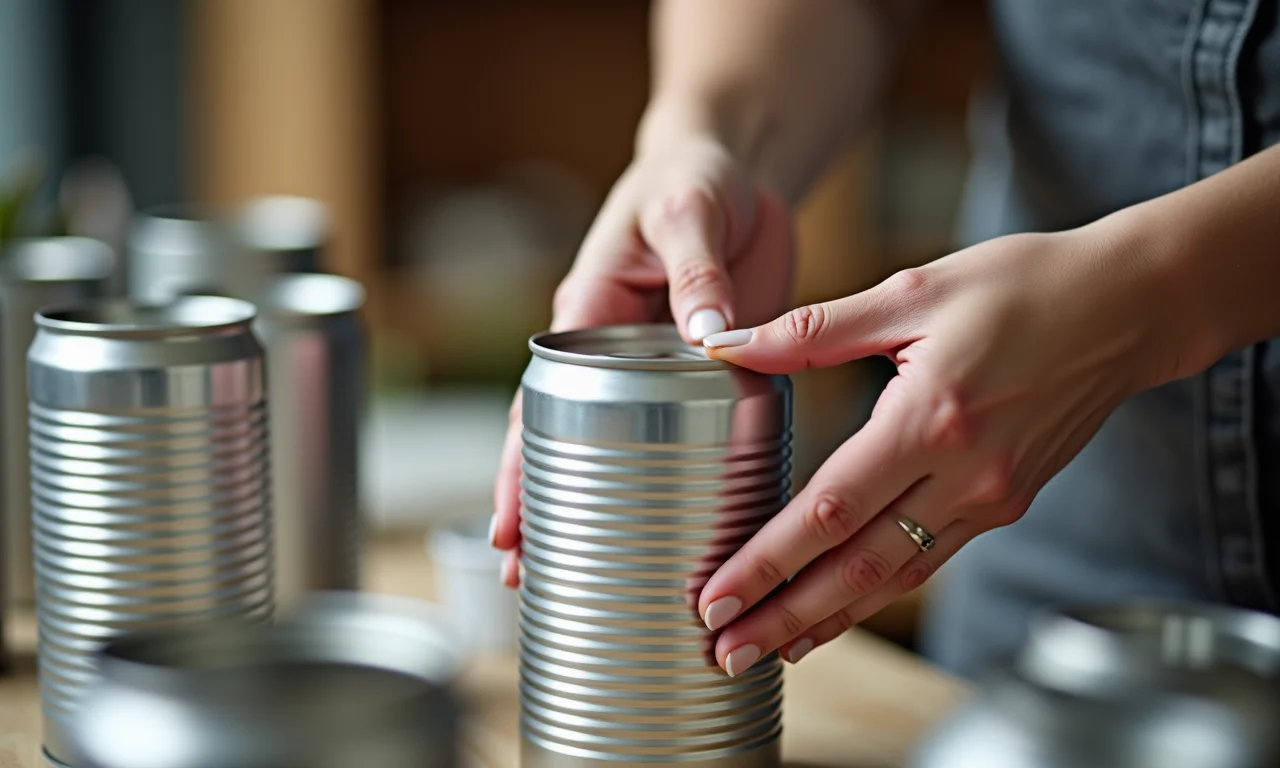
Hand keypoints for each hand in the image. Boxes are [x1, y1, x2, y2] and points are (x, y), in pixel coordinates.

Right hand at [490, 136, 795, 584]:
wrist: (738, 170)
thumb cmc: (693, 179)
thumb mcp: (688, 212)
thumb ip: (697, 272)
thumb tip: (709, 336)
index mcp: (588, 313)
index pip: (540, 402)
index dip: (518, 466)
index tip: (505, 526)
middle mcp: (612, 352)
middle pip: (564, 439)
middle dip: (539, 503)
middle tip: (525, 573)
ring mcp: (655, 369)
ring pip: (618, 445)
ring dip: (598, 501)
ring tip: (582, 569)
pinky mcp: (699, 373)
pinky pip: (680, 430)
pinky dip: (670, 474)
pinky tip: (674, 519)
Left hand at [695, 224, 1180, 673]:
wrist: (1127, 306)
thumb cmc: (1022, 285)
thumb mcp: (912, 290)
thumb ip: (814, 329)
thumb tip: (729, 342)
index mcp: (930, 417)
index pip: (828, 509)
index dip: (767, 561)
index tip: (716, 596)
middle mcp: (964, 473)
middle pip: (856, 565)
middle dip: (784, 615)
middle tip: (725, 650)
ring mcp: (990, 497)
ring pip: (893, 577)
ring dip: (826, 619)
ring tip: (769, 648)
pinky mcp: (1006, 503)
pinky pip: (929, 560)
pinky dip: (877, 594)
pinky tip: (838, 611)